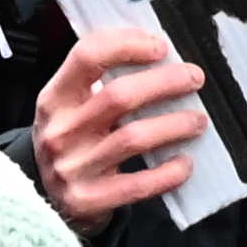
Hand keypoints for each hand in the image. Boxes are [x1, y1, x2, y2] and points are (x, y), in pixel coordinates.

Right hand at [31, 20, 208, 223]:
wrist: (49, 200)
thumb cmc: (73, 142)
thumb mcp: (70, 108)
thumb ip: (101, 82)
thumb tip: (161, 58)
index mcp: (54, 99)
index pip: (87, 57)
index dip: (127, 45)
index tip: (160, 48)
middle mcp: (58, 132)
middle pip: (118, 96)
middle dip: (164, 82)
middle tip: (194, 79)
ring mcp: (72, 168)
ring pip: (133, 137)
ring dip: (174, 125)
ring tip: (197, 121)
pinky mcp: (87, 199)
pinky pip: (137, 184)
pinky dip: (167, 172)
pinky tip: (184, 163)